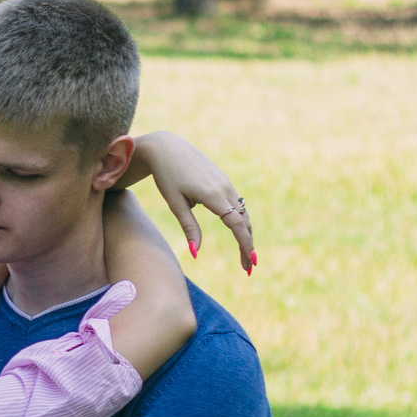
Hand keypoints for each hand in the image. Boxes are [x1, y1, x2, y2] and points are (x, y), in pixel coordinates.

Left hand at [121, 131, 258, 273]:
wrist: (166, 148)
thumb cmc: (166, 176)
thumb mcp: (175, 203)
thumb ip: (189, 227)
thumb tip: (195, 253)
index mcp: (213, 195)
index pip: (236, 225)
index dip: (245, 244)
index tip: (250, 262)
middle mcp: (225, 188)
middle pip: (243, 222)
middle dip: (247, 245)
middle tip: (248, 268)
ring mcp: (226, 182)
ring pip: (242, 212)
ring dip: (245, 233)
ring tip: (245, 255)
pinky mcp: (223, 179)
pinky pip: (236, 203)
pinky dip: (240, 220)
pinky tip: (239, 232)